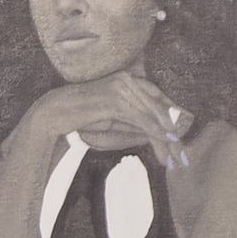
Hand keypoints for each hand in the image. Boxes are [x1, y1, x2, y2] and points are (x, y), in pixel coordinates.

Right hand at [23, 72, 186, 168]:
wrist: (53, 113)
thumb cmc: (79, 118)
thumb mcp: (112, 120)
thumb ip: (134, 123)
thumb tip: (158, 134)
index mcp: (128, 80)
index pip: (158, 98)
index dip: (172, 119)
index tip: (181, 137)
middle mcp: (128, 80)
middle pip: (159, 108)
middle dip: (173, 134)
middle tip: (183, 155)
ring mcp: (123, 88)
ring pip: (153, 116)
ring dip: (167, 140)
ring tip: (175, 158)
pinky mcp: (117, 101)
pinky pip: (142, 120)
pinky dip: (156, 134)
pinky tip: (165, 145)